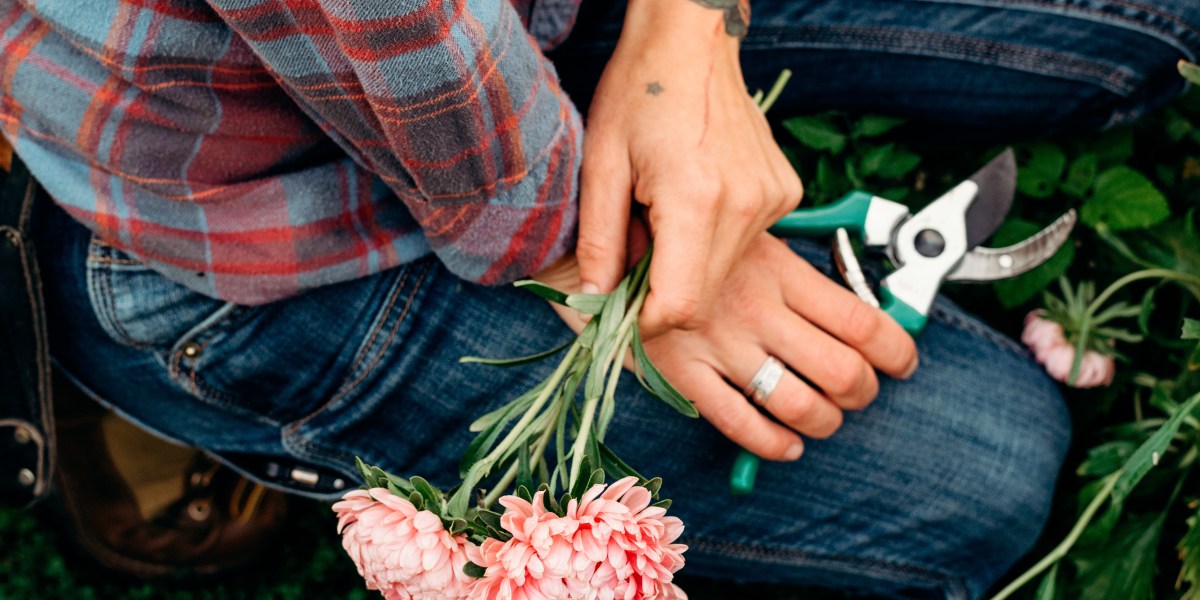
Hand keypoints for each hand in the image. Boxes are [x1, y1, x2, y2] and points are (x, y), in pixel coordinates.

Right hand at [539, 234, 919, 459]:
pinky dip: (771, 443)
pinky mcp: (678, 366)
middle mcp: (753, 307)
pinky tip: (786, 445)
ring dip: (824, 422)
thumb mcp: (732, 223)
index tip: (903, 360)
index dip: (895, 348)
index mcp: (775, 266)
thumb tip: (830, 303)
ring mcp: (717, 340)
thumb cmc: (655, 210)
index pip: (859, 317)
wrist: (584, 216)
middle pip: (842, 369)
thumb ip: (775, 263)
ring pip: (798, 401)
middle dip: (863, 392)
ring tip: (827, 421)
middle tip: (863, 394)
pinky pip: (738, 421)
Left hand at [576, 0, 801, 337]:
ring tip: (658, 219)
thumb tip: (593, 303)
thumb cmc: (640, 91)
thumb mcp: (602, 165)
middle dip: (661, 295)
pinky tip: (691, 199)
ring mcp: (772, 201)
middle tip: (630, 258)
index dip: (644, 324)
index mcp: (696, 201)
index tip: (617, 313)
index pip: (679, 306)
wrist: (693, 39)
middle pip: (704, 297)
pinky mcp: (785, 193)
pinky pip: (743, 244)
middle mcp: (745, 207)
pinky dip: (711, 240)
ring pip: (723, 274)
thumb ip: (600, 242)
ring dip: (686, 267)